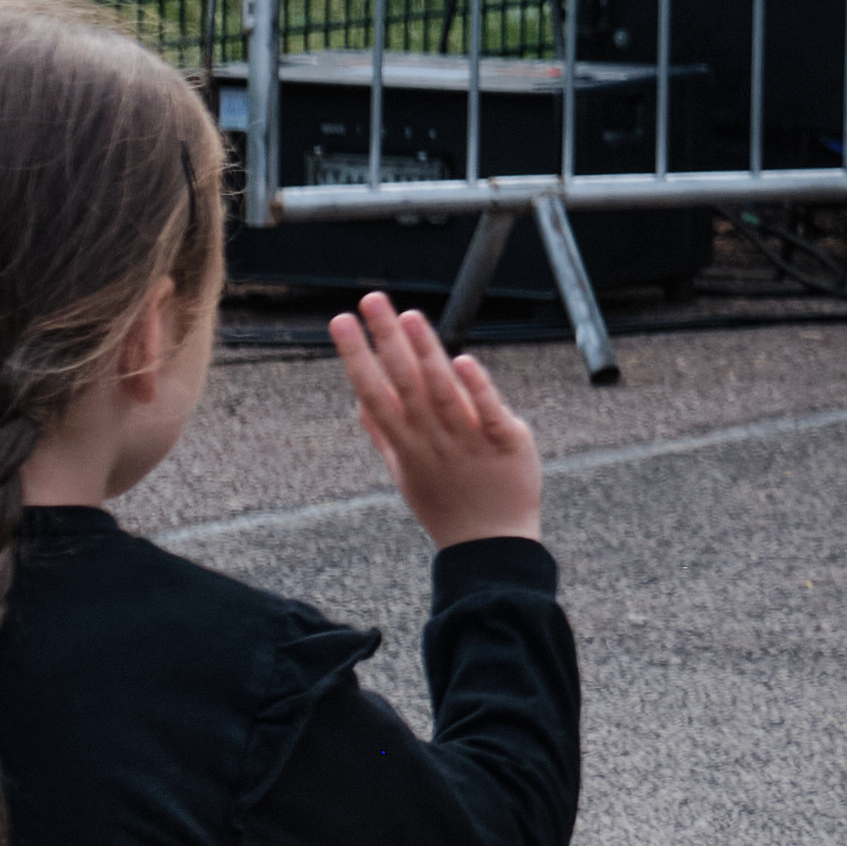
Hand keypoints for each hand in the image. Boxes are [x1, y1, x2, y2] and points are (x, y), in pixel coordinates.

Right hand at [331, 292, 541, 549]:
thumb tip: (360, 401)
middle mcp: (432, 439)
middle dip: (385, 340)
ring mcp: (469, 441)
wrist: (491, 545)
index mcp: (406, 443)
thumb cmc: (446, 505)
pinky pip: (488, 413)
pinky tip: (462, 360)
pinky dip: (475, 389)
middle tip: (369, 300)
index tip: (339, 321)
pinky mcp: (507, 443)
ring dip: (425, 354)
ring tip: (410, 317)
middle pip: (404, 383)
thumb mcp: (406, 472)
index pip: (373, 391)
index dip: (355, 356)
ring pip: (442, 392)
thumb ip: (384, 434)